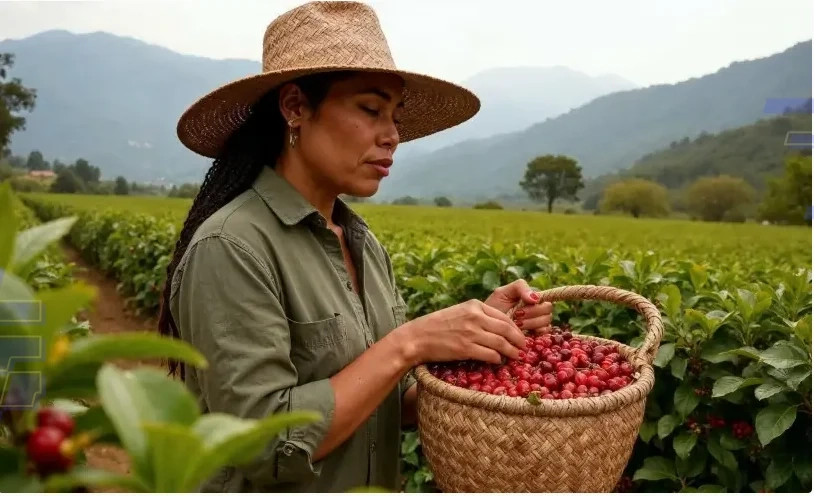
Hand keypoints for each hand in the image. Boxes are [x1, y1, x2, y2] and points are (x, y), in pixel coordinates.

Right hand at [397, 299, 525, 365]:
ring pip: (501, 343)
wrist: (417, 337)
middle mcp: (474, 317)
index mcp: (474, 305)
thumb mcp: (459, 313)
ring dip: (512, 352)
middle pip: (507, 329)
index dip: (516, 329)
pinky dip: (497, 359)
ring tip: (516, 357)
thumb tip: (498, 328)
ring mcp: (470, 332)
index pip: (504, 317)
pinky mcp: (465, 348)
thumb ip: (478, 316)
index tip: (521, 337)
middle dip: (519, 341)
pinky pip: (490, 354)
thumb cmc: (437, 326)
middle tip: (524, 349)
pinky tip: (498, 361)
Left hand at [484, 279, 552, 334]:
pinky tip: (523, 332)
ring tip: (516, 324)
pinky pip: (544, 333)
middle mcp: (537, 310)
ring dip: (530, 323)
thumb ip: (519, 288)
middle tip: (516, 316)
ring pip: (546, 321)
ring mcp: (538, 323)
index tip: (519, 308)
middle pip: (547, 310)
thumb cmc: (493, 308)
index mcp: (531, 298)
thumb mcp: (502, 293)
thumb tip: (535, 298)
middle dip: (531, 313)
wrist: (485, 326)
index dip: (535, 303)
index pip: (545, 298)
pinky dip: (535, 332)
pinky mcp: (537, 335)